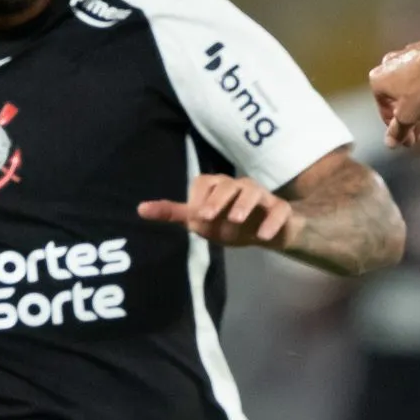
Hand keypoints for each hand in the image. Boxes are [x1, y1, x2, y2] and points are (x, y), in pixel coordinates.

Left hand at [138, 174, 300, 250]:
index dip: (200, 197)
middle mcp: (240, 186)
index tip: (196, 214)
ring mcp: (262, 196)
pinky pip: (279, 211)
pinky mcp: (279, 210)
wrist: (267, 232)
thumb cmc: (229, 222)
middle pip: (229, 184)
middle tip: (207, 217)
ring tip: (236, 221)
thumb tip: (140, 209)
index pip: (206, 182)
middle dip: (218, 200)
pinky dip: (272, 222)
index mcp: (219, 186)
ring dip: (244, 205)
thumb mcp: (201, 220)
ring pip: (253, 193)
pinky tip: (263, 236)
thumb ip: (174, 214)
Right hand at [370, 35, 419, 147]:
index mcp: (379, 80)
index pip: (385, 110)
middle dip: (415, 119)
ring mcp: (411, 57)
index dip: (397, 130)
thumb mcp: (408, 115)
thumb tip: (389, 143)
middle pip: (403, 99)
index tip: (408, 141)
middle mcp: (391, 66)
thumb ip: (398, 131)